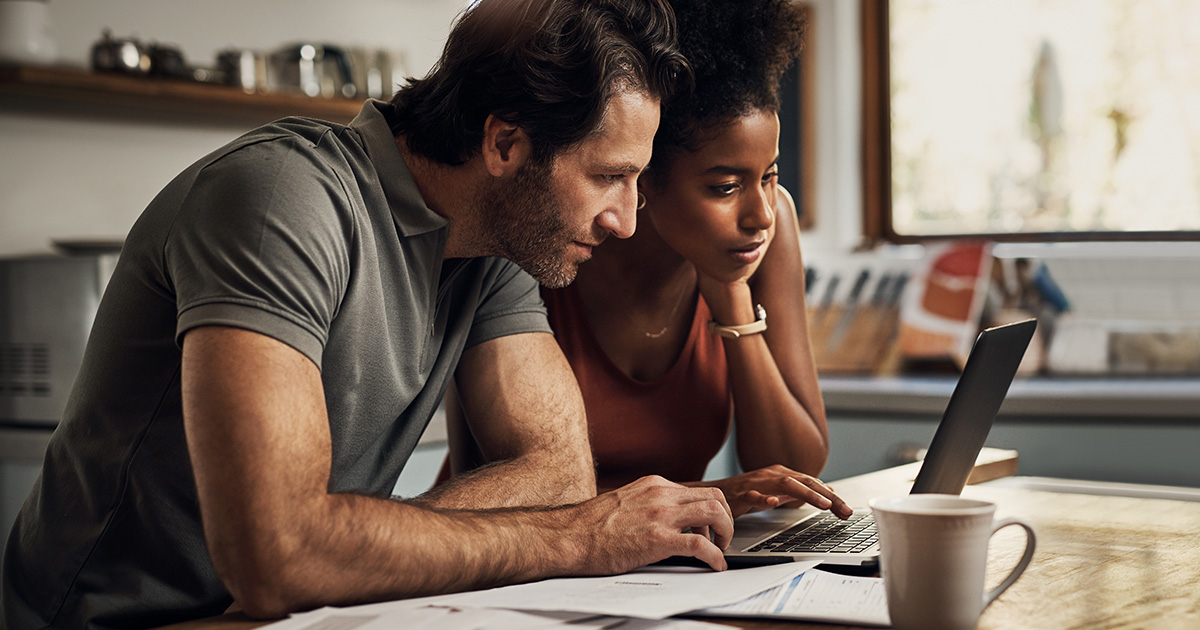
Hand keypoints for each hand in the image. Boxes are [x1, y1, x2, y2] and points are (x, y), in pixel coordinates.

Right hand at [570, 476, 733, 573]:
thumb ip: (649, 504)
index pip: (698, 490)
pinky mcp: (657, 539)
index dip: (712, 510)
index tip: (710, 526)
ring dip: (726, 533)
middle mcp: (661, 494)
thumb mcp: (627, 502)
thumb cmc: (591, 526)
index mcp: (654, 485)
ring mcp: (661, 515)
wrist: (570, 536)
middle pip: (714, 496)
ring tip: (720, 549)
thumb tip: (665, 519)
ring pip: (714, 512)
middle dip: (726, 518)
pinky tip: (715, 565)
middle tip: (722, 538)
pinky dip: (715, 556)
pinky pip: (700, 544)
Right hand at [697, 465, 852, 518]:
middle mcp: (772, 475)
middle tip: (844, 511)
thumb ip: (799, 492)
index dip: (831, 497)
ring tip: (823, 504)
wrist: (714, 494)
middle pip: (804, 482)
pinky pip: (754, 496)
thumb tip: (826, 492)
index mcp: (781, 474)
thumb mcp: (777, 492)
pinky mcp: (741, 494)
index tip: (847, 511)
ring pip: (785, 484)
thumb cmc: (746, 494)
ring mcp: (756, 483)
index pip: (812, 483)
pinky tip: (775, 503)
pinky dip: (765, 499)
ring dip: (806, 494)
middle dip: (827, 496)